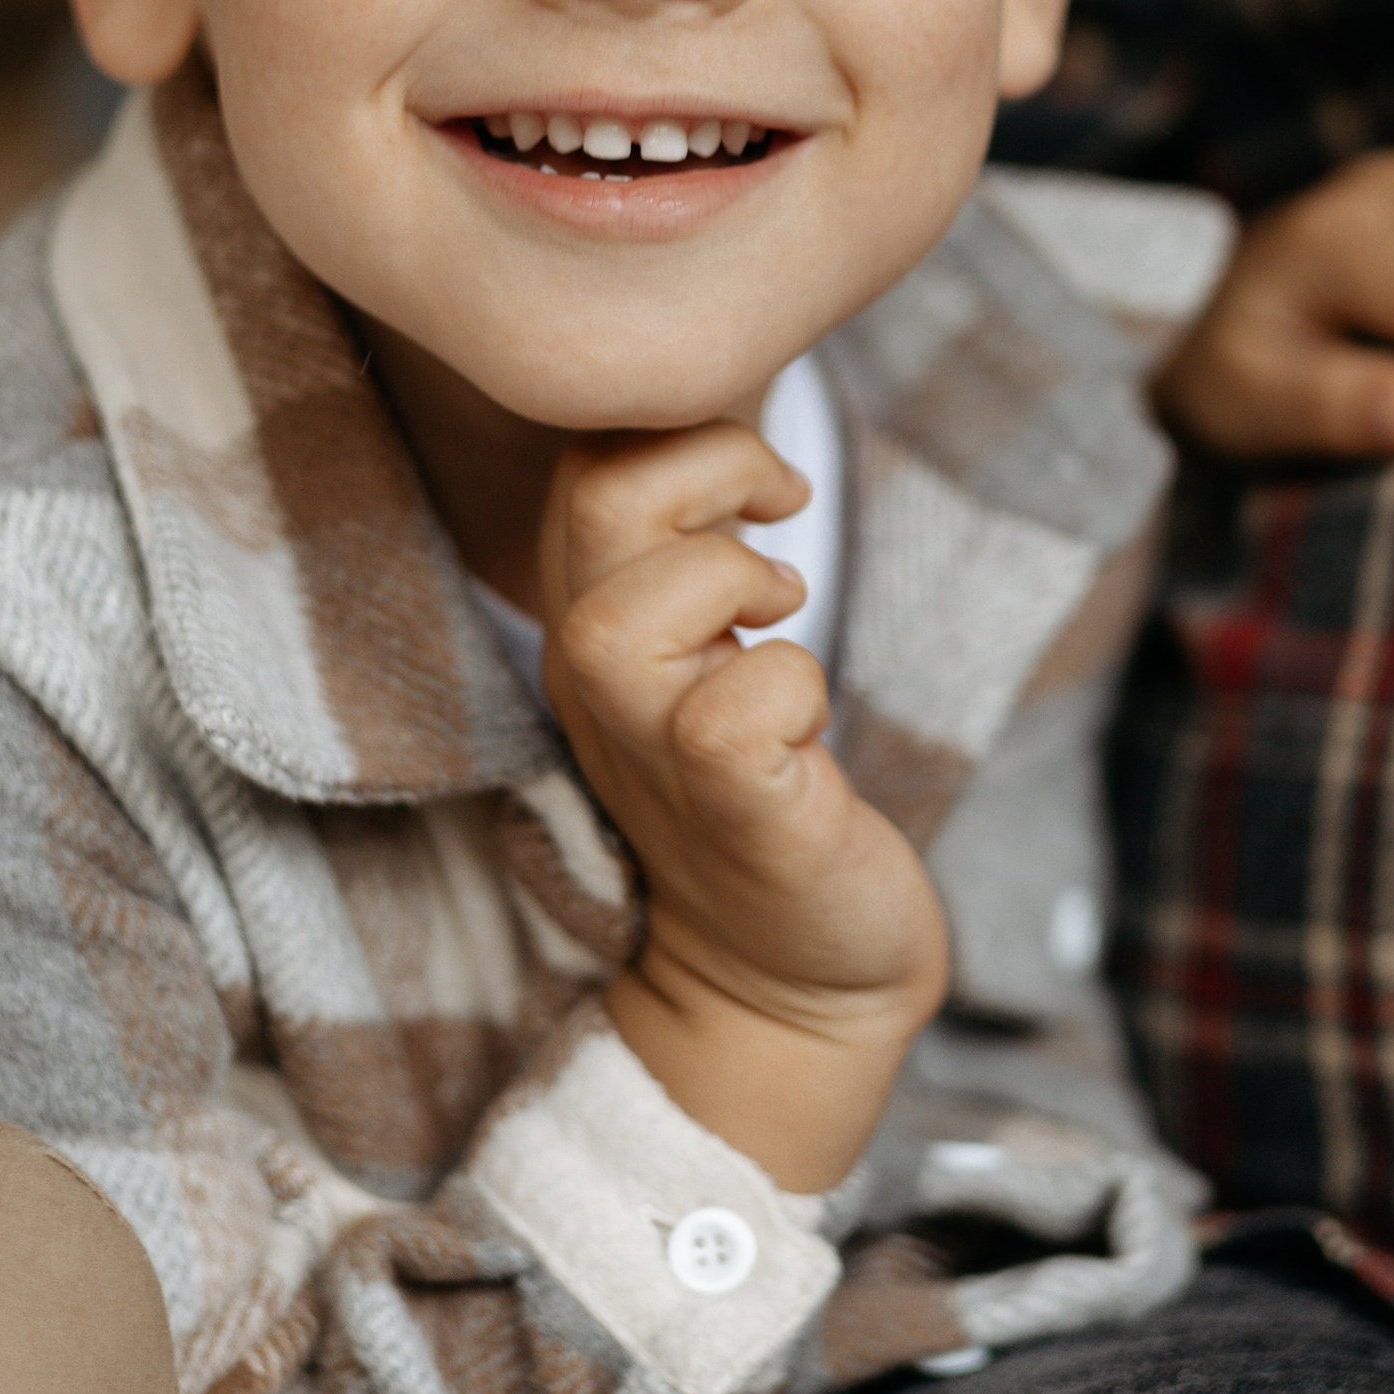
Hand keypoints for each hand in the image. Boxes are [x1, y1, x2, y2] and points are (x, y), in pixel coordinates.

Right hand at [540, 422, 948, 1190]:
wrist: (795, 979)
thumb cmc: (767, 794)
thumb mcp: (708, 654)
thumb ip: (691, 552)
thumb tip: (737, 414)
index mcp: (594, 629)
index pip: (582, 463)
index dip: (671, 427)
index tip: (756, 478)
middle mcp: (600, 687)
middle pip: (595, 502)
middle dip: (711, 463)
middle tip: (781, 514)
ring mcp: (656, 755)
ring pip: (625, 615)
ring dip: (733, 576)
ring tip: (782, 609)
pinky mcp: (736, 816)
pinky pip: (730, 718)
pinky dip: (790, 687)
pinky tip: (811, 718)